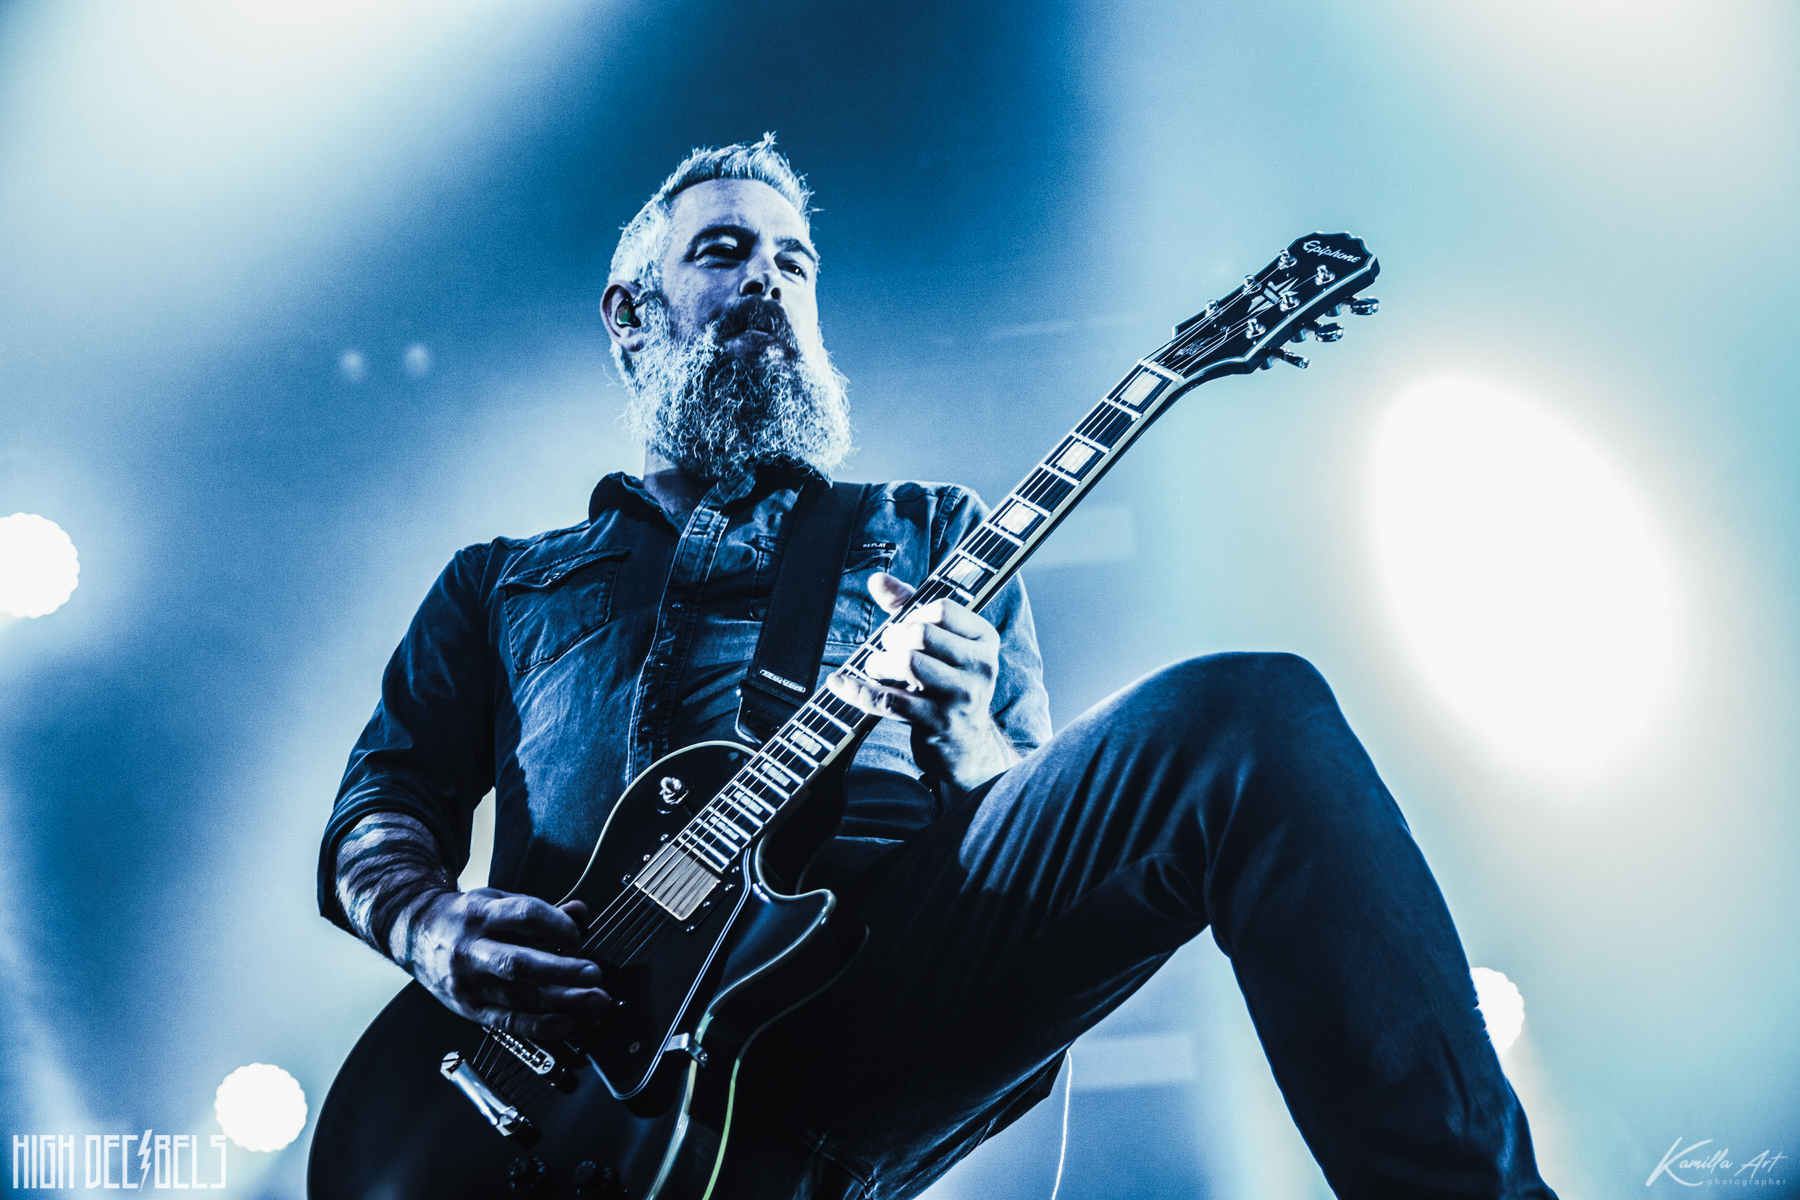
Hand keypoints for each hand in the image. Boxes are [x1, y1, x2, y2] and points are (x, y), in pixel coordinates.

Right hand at [406, 889, 614, 1039]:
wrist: (414, 934)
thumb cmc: (462, 918)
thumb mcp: (496, 900)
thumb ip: (539, 910)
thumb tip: (580, 914)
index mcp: (479, 914)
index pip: (523, 916)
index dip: (556, 924)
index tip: (578, 935)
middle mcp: (470, 950)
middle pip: (518, 963)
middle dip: (561, 971)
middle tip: (593, 974)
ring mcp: (467, 984)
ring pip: (516, 997)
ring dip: (560, 1001)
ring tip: (592, 1000)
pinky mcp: (468, 1009)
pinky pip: (507, 1022)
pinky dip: (540, 1025)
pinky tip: (567, 1023)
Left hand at [826, 571, 1019, 788]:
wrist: (967, 746)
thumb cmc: (946, 683)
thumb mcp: (939, 643)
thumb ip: (908, 606)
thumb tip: (877, 579)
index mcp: (984, 639)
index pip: (942, 608)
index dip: (913, 613)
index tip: (906, 628)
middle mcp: (980, 666)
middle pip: (921, 633)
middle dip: (892, 638)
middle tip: (886, 650)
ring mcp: (962, 697)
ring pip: (908, 662)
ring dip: (879, 663)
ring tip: (876, 668)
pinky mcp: (939, 724)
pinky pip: (891, 701)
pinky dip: (859, 691)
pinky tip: (841, 684)